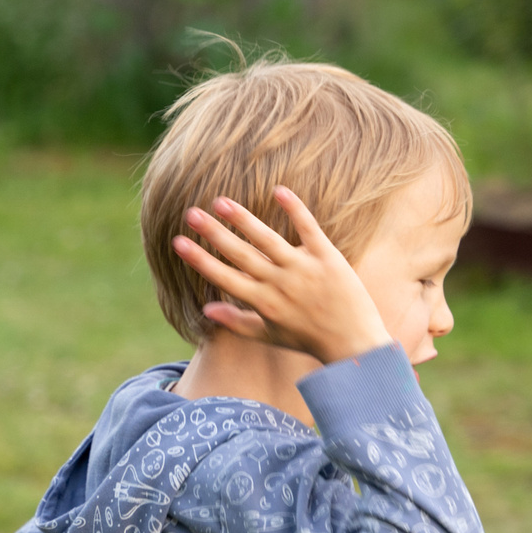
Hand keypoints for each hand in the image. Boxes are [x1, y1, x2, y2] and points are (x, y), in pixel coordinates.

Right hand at [172, 188, 393, 365]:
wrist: (353, 342)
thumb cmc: (307, 339)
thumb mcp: (269, 335)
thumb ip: (236, 322)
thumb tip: (206, 310)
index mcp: (263, 302)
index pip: (224, 278)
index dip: (200, 260)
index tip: (178, 243)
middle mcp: (280, 284)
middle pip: (240, 254)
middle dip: (213, 234)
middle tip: (191, 214)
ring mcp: (303, 268)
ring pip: (267, 239)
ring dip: (243, 219)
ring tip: (220, 201)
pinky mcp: (327, 257)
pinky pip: (308, 228)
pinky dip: (295, 209)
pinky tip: (278, 190)